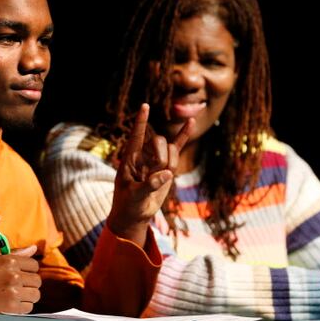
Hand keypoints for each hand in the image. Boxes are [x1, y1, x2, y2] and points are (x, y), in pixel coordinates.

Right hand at [0, 245, 40, 313]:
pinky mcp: (10, 307)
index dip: (29, 271)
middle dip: (29, 284)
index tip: (22, 275)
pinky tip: (12, 305)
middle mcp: (13, 274)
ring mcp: (12, 291)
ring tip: (16, 296)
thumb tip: (33, 249)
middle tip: (19, 287)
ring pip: (35, 295)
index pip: (34, 265)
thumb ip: (15, 253)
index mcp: (9, 260)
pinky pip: (28, 308)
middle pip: (37, 281)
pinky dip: (22, 308)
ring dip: (28, 297)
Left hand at [106, 103, 193, 244]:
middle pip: (159, 143)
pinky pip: (177, 148)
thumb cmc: (128, 205)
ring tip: (160, 179)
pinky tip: (191, 121)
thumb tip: (167, 174)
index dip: (141, 121)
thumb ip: (149, 185)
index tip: (145, 105)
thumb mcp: (134, 197)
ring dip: (171, 163)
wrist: (135, 214)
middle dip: (162, 158)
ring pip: (171, 150)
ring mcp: (156, 159)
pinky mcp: (167, 166)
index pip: (136, 136)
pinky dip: (184, 135)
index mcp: (130, 159)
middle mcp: (143, 155)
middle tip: (155, 176)